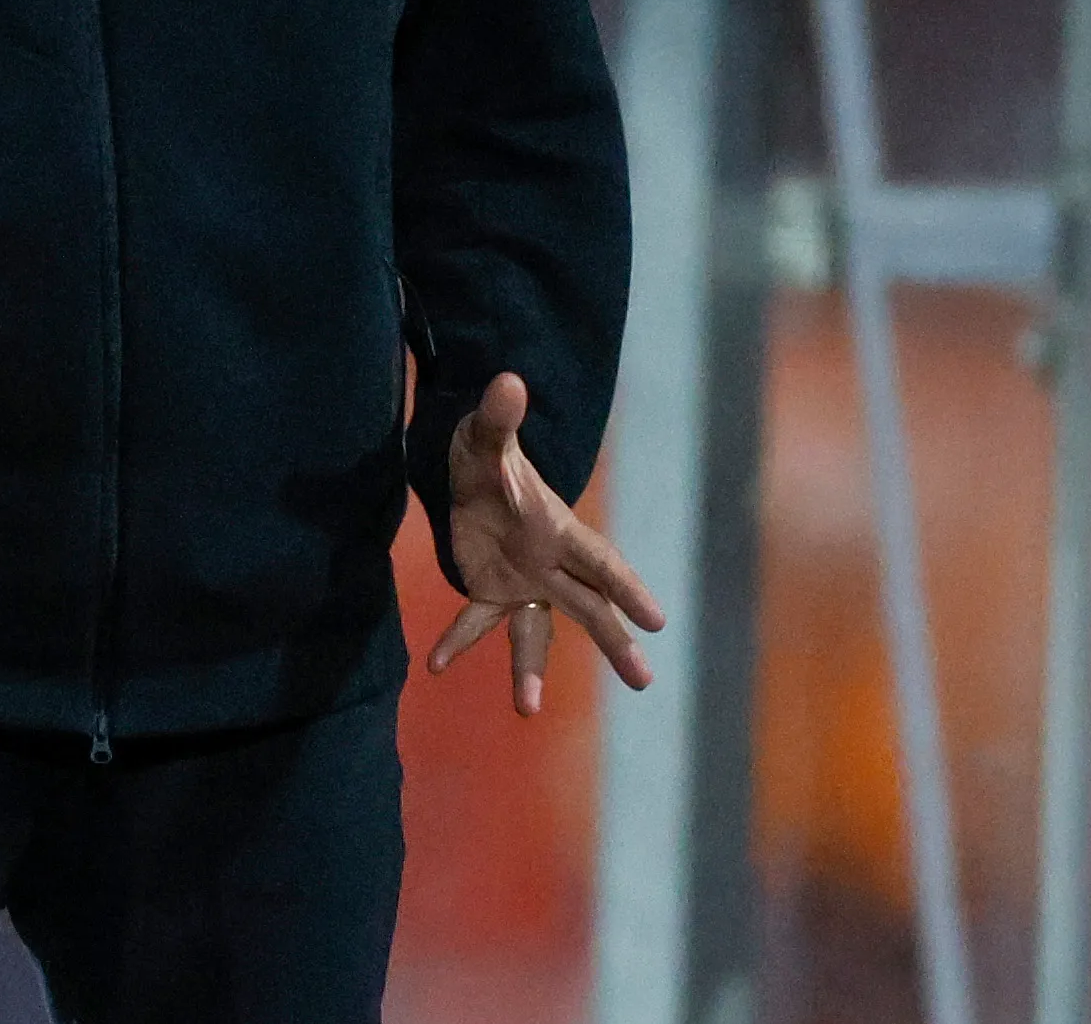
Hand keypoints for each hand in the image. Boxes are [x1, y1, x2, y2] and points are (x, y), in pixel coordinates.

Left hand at [428, 371, 666, 714]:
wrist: (469, 471)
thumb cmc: (488, 454)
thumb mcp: (488, 438)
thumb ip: (499, 418)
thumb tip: (507, 381)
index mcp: (557, 529)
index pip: (599, 561)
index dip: (626, 587)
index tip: (656, 619)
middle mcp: (549, 563)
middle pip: (588, 607)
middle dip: (615, 642)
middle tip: (645, 682)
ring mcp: (525, 582)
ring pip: (535, 631)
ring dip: (530, 669)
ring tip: (525, 708)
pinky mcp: (494, 590)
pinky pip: (479, 621)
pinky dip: (458, 641)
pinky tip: (434, 665)